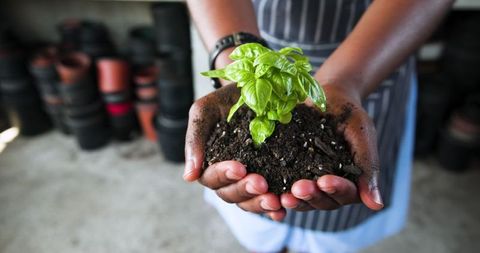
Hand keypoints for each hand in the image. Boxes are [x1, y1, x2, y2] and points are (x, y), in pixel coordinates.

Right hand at [184, 84, 285, 220]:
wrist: (258, 84)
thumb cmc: (227, 99)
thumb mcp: (205, 111)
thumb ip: (194, 140)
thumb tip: (188, 178)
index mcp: (210, 162)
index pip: (212, 178)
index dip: (224, 175)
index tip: (239, 167)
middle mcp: (228, 176)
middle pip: (231, 194)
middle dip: (245, 190)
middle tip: (260, 183)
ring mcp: (249, 179)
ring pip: (249, 202)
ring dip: (260, 204)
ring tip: (275, 200)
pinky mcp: (272, 179)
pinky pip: (271, 200)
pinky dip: (276, 209)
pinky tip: (283, 210)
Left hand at [280, 84, 383, 211]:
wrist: (325, 96)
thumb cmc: (348, 114)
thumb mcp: (361, 133)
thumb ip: (368, 166)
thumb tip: (377, 206)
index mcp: (350, 182)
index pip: (345, 193)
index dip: (336, 189)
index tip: (325, 181)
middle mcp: (327, 188)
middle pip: (321, 202)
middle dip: (310, 195)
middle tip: (299, 188)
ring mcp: (306, 181)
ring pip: (300, 199)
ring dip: (292, 199)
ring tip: (281, 195)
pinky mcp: (286, 172)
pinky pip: (280, 185)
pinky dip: (274, 191)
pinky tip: (265, 188)